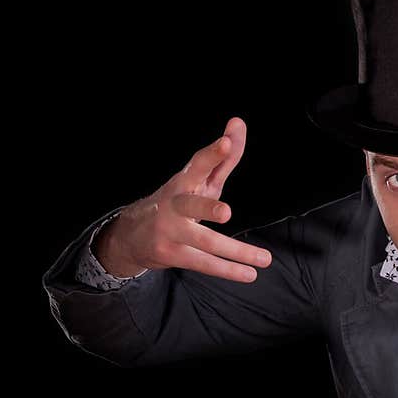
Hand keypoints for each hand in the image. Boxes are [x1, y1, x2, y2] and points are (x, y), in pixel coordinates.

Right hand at [95, 117, 271, 282]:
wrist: (133, 235)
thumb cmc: (177, 201)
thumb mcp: (199, 179)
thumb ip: (223, 157)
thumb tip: (238, 123)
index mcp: (183, 181)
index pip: (197, 163)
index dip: (211, 154)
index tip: (226, 142)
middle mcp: (174, 204)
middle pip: (190, 205)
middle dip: (206, 207)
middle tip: (226, 211)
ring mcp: (170, 231)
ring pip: (204, 242)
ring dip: (235, 252)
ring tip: (264, 259)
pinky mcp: (171, 254)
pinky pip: (204, 263)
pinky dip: (228, 270)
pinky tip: (249, 274)